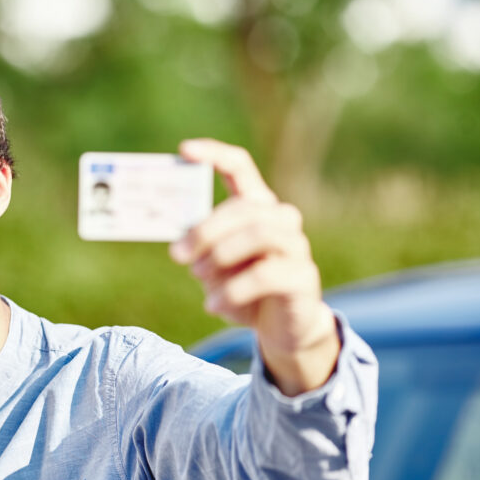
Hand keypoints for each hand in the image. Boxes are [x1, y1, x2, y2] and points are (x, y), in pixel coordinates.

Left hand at [168, 139, 338, 394]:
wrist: (280, 329)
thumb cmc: (241, 289)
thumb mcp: (212, 265)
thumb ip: (199, 249)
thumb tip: (177, 245)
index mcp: (255, 206)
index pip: (240, 167)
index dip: (214, 154)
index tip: (184, 151)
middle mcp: (280, 219)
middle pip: (243, 207)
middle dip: (204, 230)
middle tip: (177, 255)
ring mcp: (296, 246)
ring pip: (258, 234)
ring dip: (220, 256)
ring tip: (200, 278)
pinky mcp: (303, 278)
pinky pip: (265, 276)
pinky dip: (232, 292)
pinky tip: (214, 306)